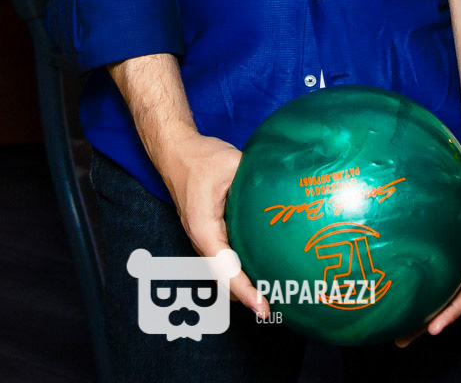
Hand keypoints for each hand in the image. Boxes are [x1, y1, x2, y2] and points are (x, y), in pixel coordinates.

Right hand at [159, 130, 268, 318]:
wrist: (176, 152)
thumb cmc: (199, 159)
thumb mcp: (231, 164)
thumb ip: (254, 180)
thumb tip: (283, 189)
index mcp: (205, 228)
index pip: (225, 268)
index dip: (245, 290)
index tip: (263, 308)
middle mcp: (202, 239)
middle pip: (225, 278)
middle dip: (249, 294)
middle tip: (280, 302)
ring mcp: (204, 238)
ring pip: (224, 270)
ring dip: (245, 283)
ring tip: (275, 290)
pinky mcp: (209, 232)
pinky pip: (225, 257)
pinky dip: (241, 267)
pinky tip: (262, 265)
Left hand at [395, 155, 460, 346]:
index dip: (450, 313)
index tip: (432, 330)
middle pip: (445, 297)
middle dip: (424, 321)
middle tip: (400, 339)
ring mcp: (453, 252)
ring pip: (431, 282)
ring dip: (413, 302)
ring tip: (386, 319)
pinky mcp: (439, 238)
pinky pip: (422, 257)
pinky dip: (407, 268)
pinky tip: (385, 268)